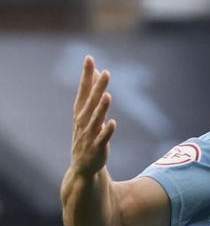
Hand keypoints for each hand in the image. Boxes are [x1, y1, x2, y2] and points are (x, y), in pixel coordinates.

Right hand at [70, 56, 116, 176]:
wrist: (83, 167)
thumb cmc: (87, 136)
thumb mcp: (88, 114)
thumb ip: (93, 94)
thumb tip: (98, 71)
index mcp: (81, 112)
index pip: (83, 90)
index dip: (86, 75)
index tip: (89, 58)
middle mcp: (83, 122)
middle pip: (91, 102)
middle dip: (97, 87)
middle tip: (105, 72)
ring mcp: (89, 135)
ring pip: (96, 120)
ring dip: (101, 108)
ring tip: (107, 95)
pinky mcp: (97, 148)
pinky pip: (102, 139)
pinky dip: (106, 131)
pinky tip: (112, 123)